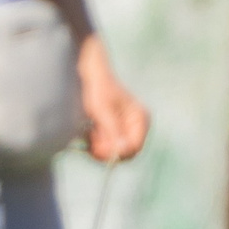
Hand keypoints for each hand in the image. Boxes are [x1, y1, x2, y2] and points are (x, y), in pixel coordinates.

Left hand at [77, 33, 147, 162]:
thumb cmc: (97, 88)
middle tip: (89, 141)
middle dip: (105, 150)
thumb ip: (112, 130)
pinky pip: (106, 147)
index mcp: (140, 119)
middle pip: (123, 154)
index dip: (115, 153)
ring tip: (88, 131)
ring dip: (98, 147)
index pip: (133, 148)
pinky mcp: (114, 132)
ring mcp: (126, 130)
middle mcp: (137, 126)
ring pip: (113, 152)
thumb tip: (123, 150)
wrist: (90, 75)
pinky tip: (89, 132)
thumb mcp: (102, 110)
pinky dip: (95, 144)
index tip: (96, 149)